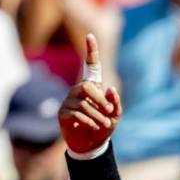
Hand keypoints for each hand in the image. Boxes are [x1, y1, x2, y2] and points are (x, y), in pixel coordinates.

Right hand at [59, 33, 122, 153]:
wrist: (92, 144)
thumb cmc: (104, 125)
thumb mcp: (115, 115)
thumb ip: (116, 102)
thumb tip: (110, 88)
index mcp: (93, 87)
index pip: (91, 66)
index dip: (91, 51)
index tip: (90, 36)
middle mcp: (79, 90)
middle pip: (87, 86)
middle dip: (100, 100)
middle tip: (110, 111)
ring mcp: (70, 101)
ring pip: (83, 103)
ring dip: (97, 115)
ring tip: (104, 124)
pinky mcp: (63, 113)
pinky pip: (76, 113)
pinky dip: (88, 120)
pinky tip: (94, 126)